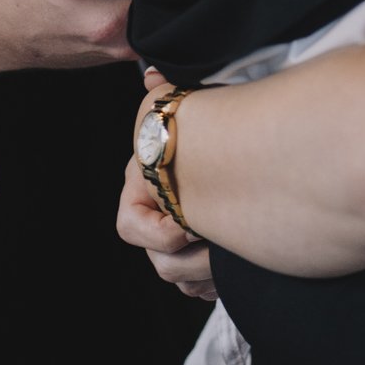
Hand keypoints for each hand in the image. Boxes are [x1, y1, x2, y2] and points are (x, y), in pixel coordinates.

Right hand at [119, 70, 215, 296]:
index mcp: (141, 189)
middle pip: (161, 263)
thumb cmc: (194, 130)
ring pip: (179, 279)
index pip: (130, 225)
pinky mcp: (193, 261)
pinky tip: (233, 269)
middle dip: (195, 261)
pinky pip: (195, 288)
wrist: (226, 153)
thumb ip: (163, 93)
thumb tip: (154, 75)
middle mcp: (153, 220)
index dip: (158, 230)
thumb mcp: (177, 109)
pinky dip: (212, 284)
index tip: (191, 222)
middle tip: (224, 250)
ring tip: (233, 259)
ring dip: (207, 274)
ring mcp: (171, 245)